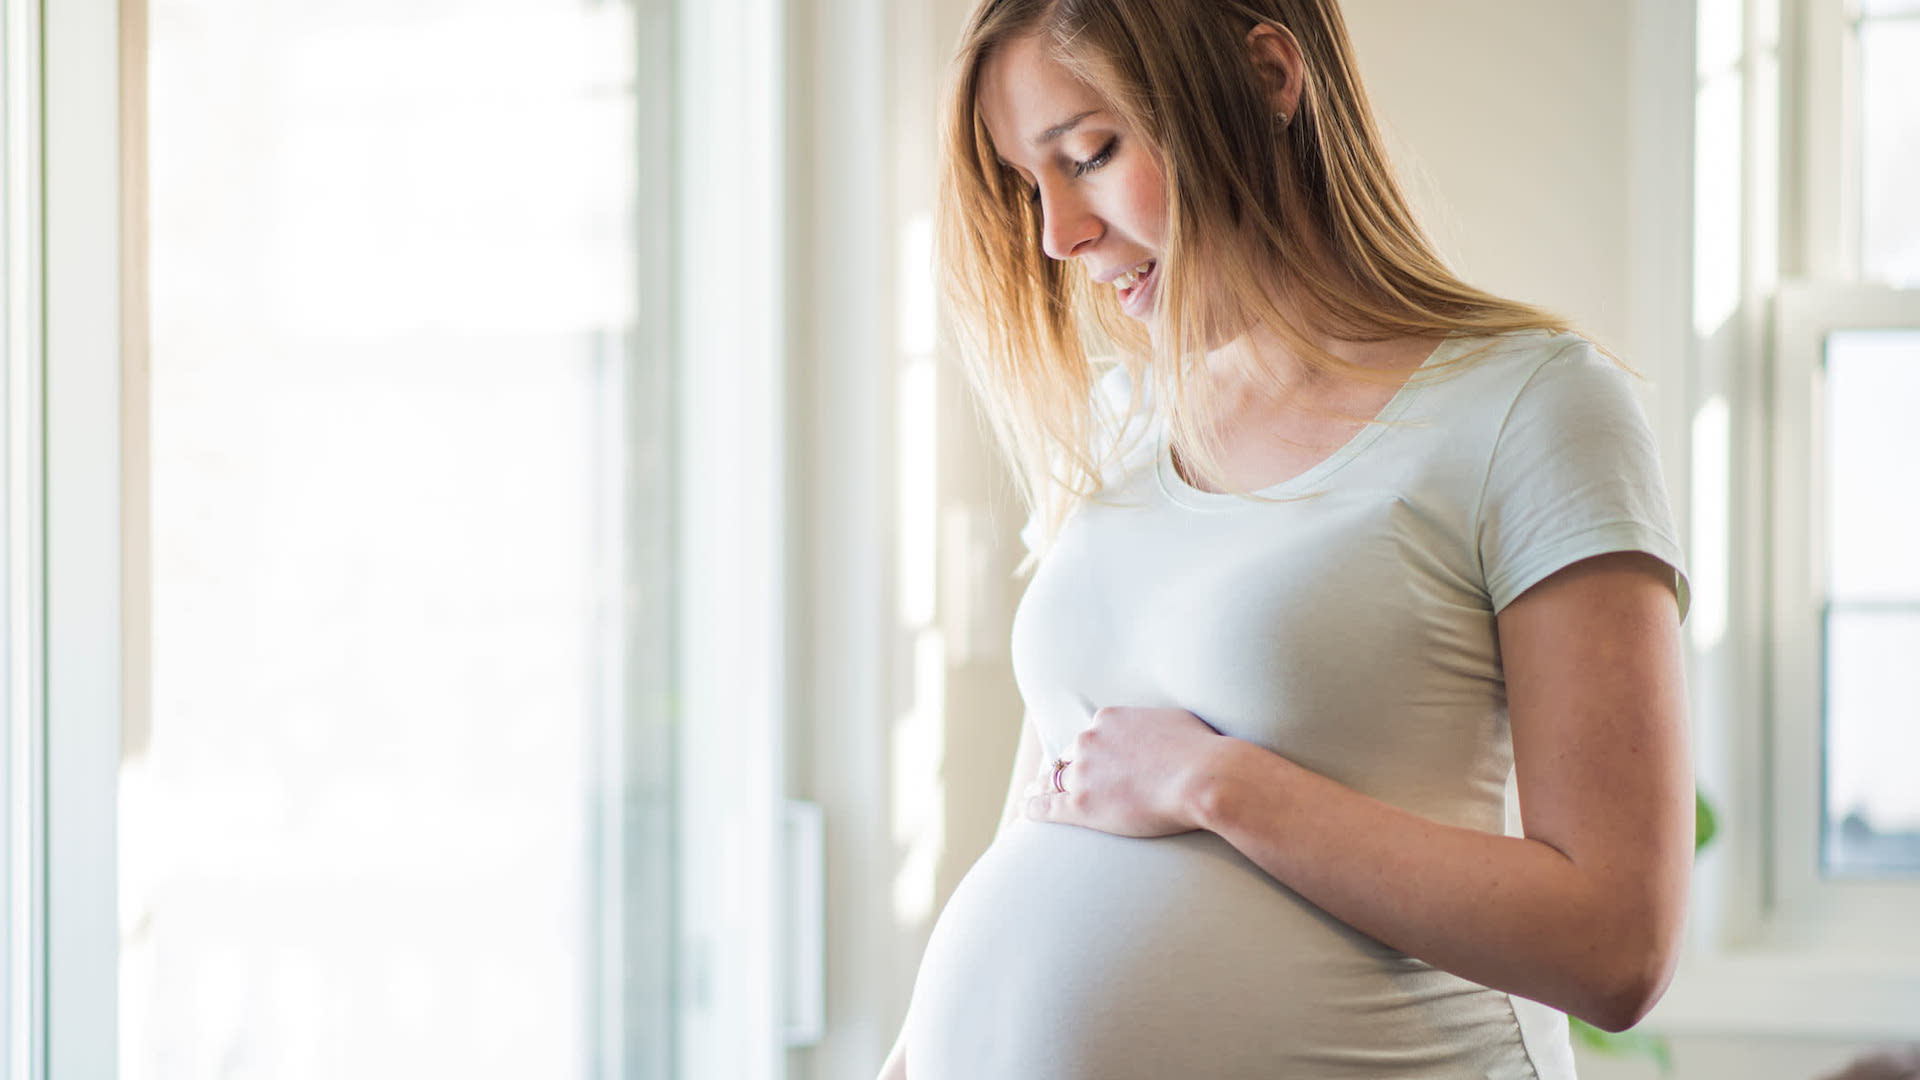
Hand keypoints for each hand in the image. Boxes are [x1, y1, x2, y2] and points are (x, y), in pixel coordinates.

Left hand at [1023, 706, 1232, 836]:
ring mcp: (1083, 773)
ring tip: (1033, 794)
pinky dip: (1034, 808)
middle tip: (1053, 777)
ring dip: (1041, 787)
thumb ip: (1154, 725)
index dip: (1087, 751)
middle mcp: (1089, 741)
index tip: (1084, 759)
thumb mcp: (1174, 721)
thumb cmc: (1202, 751)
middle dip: (1064, 767)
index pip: (1090, 736)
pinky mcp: (1081, 805)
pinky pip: (1047, 806)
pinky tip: (1026, 811)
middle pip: (1069, 756)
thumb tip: (1159, 729)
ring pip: (1053, 780)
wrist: (1204, 777)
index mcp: (1109, 720)